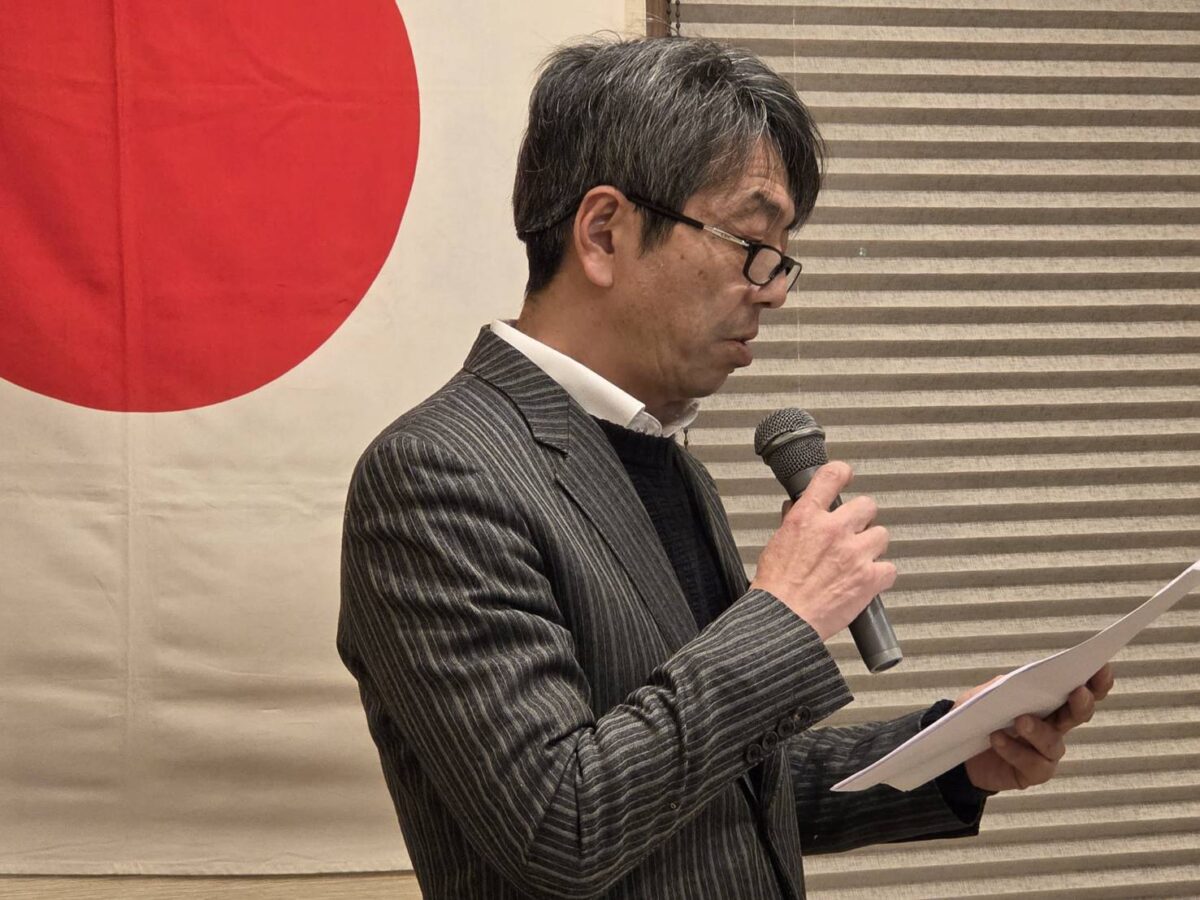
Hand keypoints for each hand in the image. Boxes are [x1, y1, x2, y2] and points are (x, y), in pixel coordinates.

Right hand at [750, 462, 895, 639]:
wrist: (783, 621)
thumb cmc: (775, 590)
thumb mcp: (775, 545)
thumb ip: (793, 523)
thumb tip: (796, 509)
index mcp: (807, 518)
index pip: (831, 476)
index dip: (842, 473)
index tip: (846, 476)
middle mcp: (834, 530)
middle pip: (867, 506)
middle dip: (861, 519)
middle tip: (852, 533)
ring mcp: (855, 553)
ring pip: (882, 535)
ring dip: (872, 547)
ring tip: (858, 560)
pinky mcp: (870, 578)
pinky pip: (889, 568)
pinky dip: (880, 576)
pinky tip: (866, 581)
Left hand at [962, 664, 1114, 792]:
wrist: (959, 750)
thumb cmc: (978, 717)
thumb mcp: (983, 695)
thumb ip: (1000, 687)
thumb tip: (1017, 681)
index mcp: (1048, 702)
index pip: (1079, 690)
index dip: (1095, 681)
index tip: (1103, 667)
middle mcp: (1054, 726)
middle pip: (1078, 715)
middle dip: (1082, 704)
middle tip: (1077, 692)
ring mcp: (1046, 752)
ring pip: (1054, 742)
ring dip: (1039, 731)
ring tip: (1020, 721)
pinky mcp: (1033, 773)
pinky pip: (1033, 764)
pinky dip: (1014, 750)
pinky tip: (997, 738)